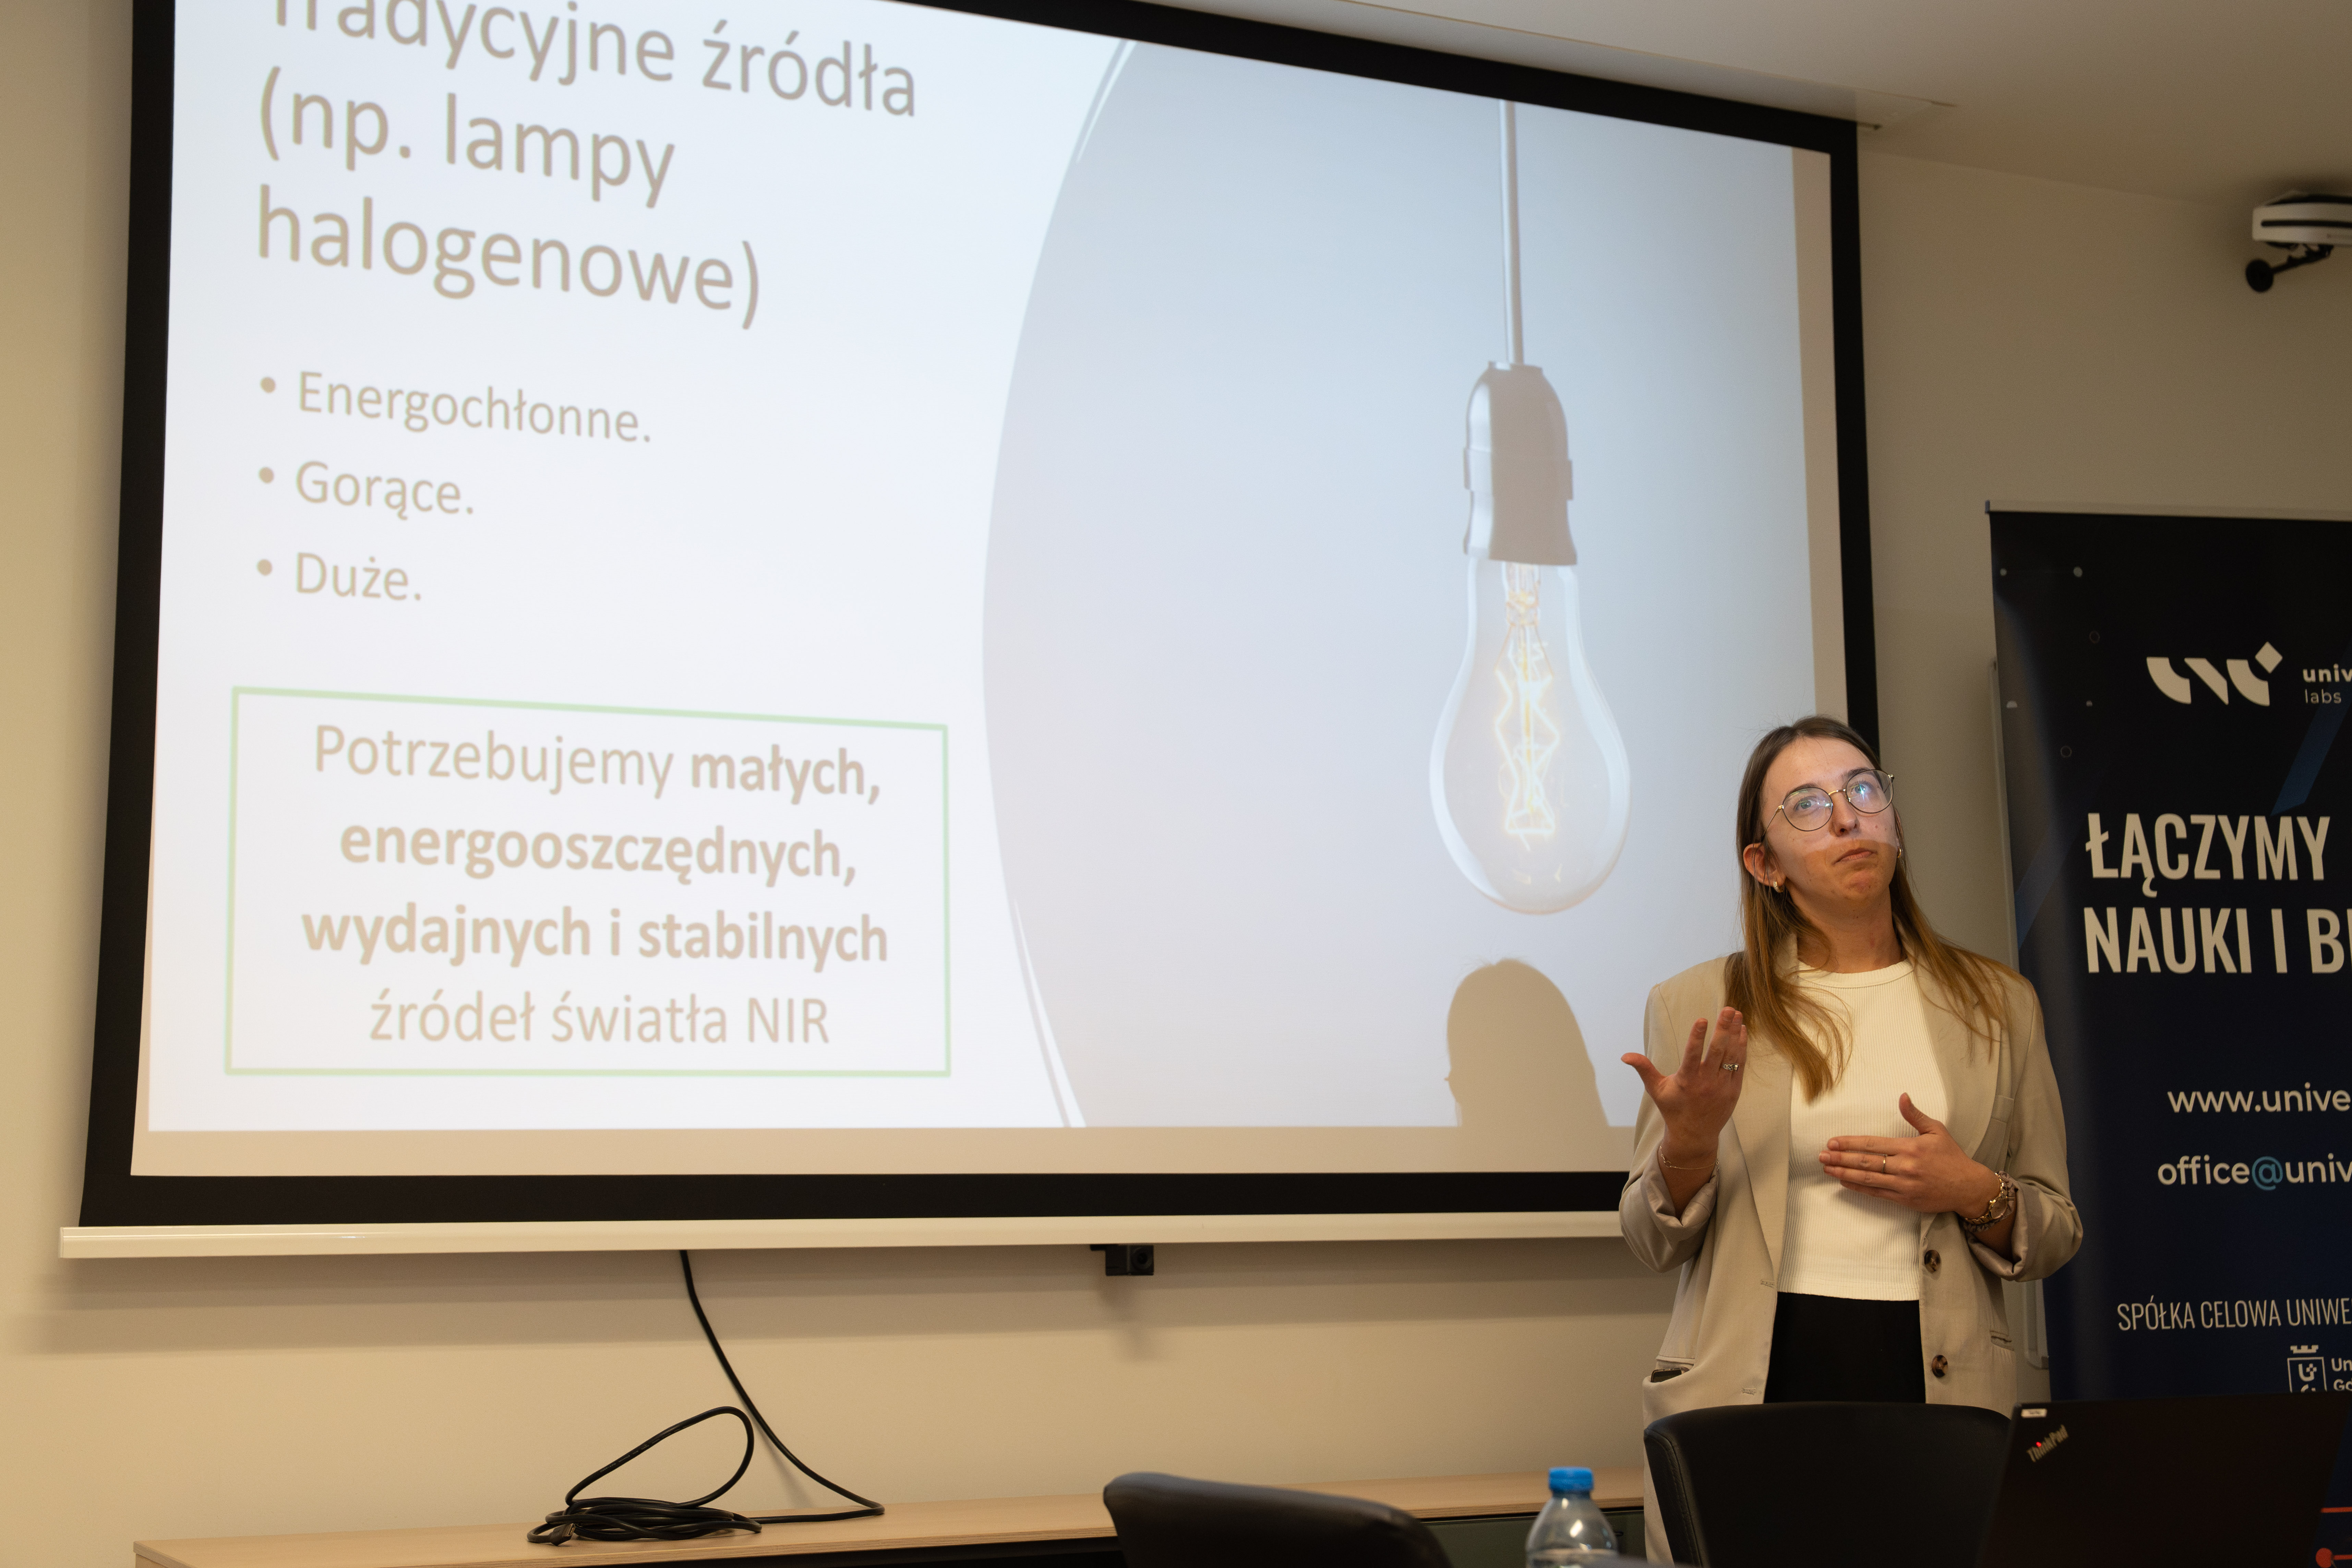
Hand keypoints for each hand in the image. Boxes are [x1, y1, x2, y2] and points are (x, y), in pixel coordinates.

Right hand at [1621, 1007, 1748, 1162]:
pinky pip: (1740, 1065)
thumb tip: (1624, 1055)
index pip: (1692, 1055)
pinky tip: (1742, 1031)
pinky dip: (1741, 1047)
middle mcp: (1706, 1083)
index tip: (1702, 1019)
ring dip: (1735, 1034)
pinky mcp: (1734, 1090)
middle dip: (1723, 1028)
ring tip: (1736, 1014)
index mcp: (1686, 1081)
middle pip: (1717, 1051)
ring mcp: (1722, 1087)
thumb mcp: (1656, 1089)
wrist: (1694, 1135)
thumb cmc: (1673, 1109)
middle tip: (1728, 1009)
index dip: (1697, 1037)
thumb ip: (1643, 1069)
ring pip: (1732, 1056)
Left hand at [1819, 1093, 1999, 1214]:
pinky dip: (1859, 1188)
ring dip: (1844, 1173)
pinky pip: (1877, 1193)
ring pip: (1868, 1178)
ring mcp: (1904, 1185)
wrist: (1968, 1187)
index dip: (1850, 1143)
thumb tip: (1902, 1096)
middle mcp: (1905, 1167)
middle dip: (1840, 1158)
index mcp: (1910, 1148)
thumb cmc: (1952, 1157)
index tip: (1832, 1142)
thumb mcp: (1936, 1130)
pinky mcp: (1906, 1200)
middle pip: (1865, 1162)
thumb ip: (1915, 1115)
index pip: (1872, 1144)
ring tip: (1827, 1168)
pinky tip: (1845, 1182)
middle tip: (1821, 1156)